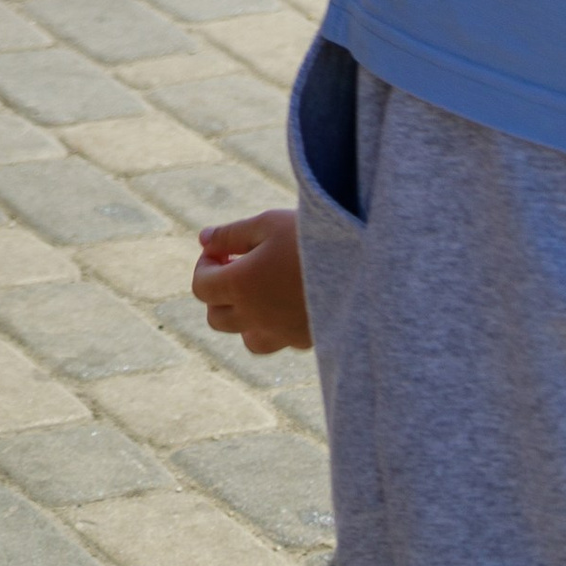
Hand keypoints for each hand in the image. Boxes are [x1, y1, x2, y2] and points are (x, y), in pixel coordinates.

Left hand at [193, 209, 311, 354]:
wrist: (364, 267)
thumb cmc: (311, 238)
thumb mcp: (267, 224)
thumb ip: (230, 234)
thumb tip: (203, 239)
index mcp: (241, 286)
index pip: (201, 287)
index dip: (205, 264)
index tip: (224, 247)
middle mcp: (257, 317)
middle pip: (216, 318)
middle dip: (219, 292)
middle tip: (239, 265)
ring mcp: (282, 334)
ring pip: (246, 338)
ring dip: (244, 316)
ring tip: (261, 287)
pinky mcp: (306, 341)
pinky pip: (279, 341)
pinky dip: (274, 325)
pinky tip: (289, 299)